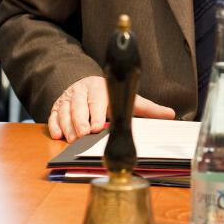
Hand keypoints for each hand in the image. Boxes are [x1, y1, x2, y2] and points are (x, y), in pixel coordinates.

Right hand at [48, 77, 175, 141]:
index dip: (97, 113)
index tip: (99, 126)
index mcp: (100, 88)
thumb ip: (147, 108)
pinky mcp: (56, 105)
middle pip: (79, 106)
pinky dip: (54, 124)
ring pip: (65, 112)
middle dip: (81, 122)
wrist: (84, 84)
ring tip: (72, 139)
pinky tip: (57, 134)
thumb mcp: (126, 99)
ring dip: (68, 126)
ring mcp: (68, 98)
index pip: (98, 100)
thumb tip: (170, 114)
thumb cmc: (108, 96)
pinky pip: (53, 114)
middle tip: (84, 135)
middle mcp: (82, 91)